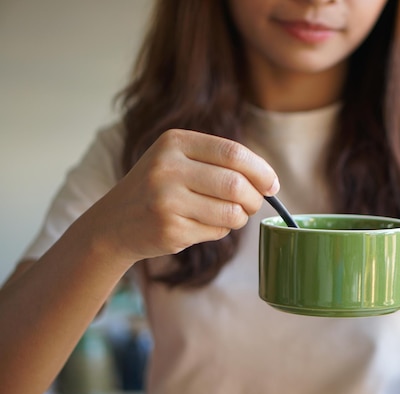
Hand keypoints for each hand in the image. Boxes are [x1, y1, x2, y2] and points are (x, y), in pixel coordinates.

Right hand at [79, 129, 278, 263]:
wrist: (114, 223)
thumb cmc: (159, 187)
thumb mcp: (179, 159)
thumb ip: (220, 162)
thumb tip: (270, 182)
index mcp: (174, 142)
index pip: (233, 153)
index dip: (261, 170)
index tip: (272, 185)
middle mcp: (167, 168)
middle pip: (236, 184)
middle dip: (255, 198)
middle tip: (254, 204)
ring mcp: (166, 201)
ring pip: (231, 212)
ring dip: (241, 217)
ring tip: (231, 215)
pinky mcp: (170, 230)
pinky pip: (217, 231)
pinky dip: (221, 230)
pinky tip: (204, 225)